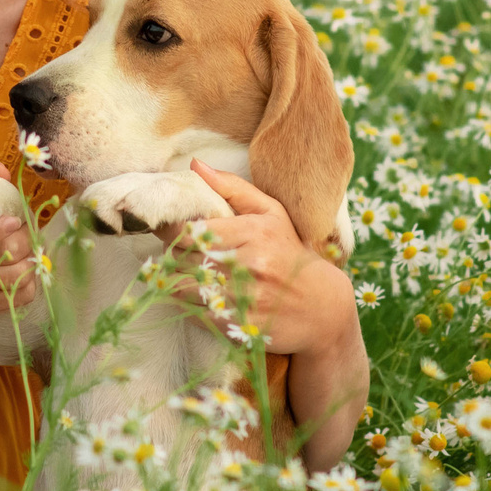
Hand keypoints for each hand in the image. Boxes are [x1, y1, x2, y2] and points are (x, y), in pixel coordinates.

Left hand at [178, 160, 351, 360]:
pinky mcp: (238, 325)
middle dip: (172, 251)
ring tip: (184, 269)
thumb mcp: (271, 213)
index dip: (170, 229)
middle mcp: (248, 266)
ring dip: (175, 277)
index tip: (168, 227)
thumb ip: (232, 187)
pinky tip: (199, 292)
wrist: (322, 308)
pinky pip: (193, 311)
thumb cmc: (290, 252)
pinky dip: (188, 301)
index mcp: (254, 233)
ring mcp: (243, 299)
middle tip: (175, 248)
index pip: (190, 230)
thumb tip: (195, 165)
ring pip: (182, 286)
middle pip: (182, 257)